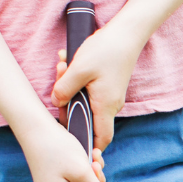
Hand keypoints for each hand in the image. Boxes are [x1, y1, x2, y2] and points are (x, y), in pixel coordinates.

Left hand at [51, 22, 142, 153]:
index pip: (101, 139)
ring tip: (62, 65)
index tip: (75, 146)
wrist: (126, 34)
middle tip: (59, 80)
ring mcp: (110, 97)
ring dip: (70, 88)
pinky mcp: (108, 87)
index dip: (89, 147)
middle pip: (87, 119)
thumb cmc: (106, 51)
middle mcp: (111, 105)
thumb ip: (64, 89)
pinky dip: (77, 82)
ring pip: (86, 102)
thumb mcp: (79, 69)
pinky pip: (89, 92)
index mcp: (105, 106)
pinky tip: (69, 64)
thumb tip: (56, 103)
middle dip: (68, 105)